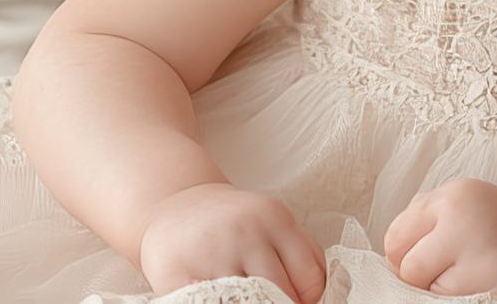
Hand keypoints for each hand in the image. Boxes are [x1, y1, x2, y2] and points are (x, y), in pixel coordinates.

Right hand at [137, 183, 326, 303]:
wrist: (174, 203)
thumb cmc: (233, 222)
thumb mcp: (274, 222)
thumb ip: (305, 254)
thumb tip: (323, 296)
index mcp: (274, 218)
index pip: (309, 280)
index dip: (307, 300)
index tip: (297, 302)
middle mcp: (244, 231)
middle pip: (279, 295)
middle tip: (270, 303)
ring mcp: (210, 253)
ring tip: (244, 299)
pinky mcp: (176, 274)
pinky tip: (220, 300)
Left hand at [384, 177, 496, 296]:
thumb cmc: (495, 218)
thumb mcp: (459, 199)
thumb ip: (421, 218)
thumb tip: (389, 258)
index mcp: (453, 198)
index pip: (395, 239)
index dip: (398, 255)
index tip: (412, 256)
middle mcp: (466, 223)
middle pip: (409, 270)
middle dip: (416, 276)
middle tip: (436, 269)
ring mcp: (484, 258)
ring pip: (431, 292)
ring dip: (439, 288)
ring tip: (462, 271)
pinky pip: (457, 302)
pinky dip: (460, 296)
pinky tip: (477, 280)